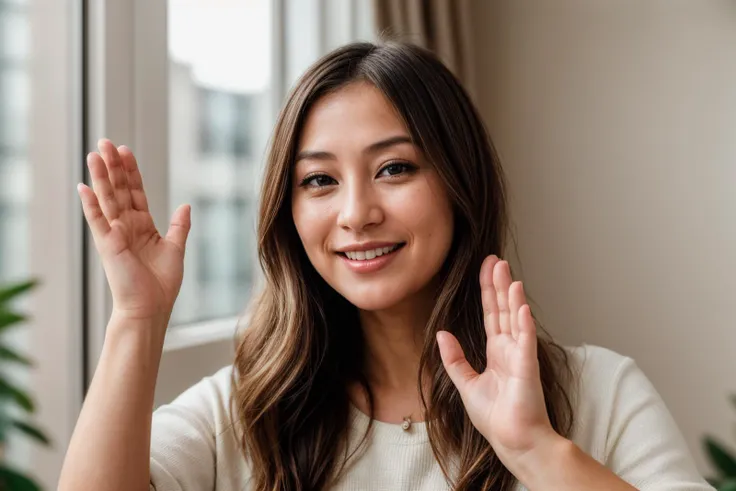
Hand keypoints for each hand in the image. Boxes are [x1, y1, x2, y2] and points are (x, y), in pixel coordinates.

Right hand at [78, 139, 190, 322]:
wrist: (151, 308)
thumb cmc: (162, 284)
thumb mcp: (175, 248)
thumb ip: (180, 226)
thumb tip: (186, 205)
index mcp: (143, 226)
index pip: (135, 192)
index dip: (131, 172)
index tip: (125, 151)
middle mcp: (126, 227)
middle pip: (119, 190)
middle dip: (113, 166)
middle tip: (106, 142)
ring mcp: (115, 234)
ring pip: (107, 199)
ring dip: (100, 176)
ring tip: (95, 153)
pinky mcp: (107, 244)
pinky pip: (97, 220)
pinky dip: (90, 204)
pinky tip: (84, 186)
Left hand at [437, 255, 557, 468]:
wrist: (513, 440)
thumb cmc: (494, 417)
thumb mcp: (465, 384)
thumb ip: (454, 359)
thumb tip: (441, 333)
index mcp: (496, 352)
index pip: (491, 314)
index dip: (488, 291)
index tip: (487, 269)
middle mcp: (509, 349)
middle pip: (503, 309)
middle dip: (499, 284)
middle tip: (496, 260)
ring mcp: (520, 355)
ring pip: (515, 318)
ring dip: (512, 296)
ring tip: (508, 273)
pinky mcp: (527, 366)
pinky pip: (524, 338)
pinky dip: (523, 320)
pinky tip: (520, 303)